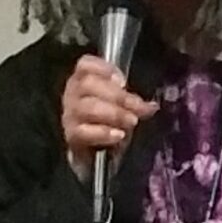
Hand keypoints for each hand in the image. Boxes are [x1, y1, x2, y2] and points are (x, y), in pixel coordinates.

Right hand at [62, 55, 156, 175]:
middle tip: (137, 107)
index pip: (85, 65)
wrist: (93, 157)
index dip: (103, 68)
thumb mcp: (122, 109)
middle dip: (118, 95)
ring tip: (131, 121)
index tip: (122, 80)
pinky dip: (103, 132)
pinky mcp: (71, 137)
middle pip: (88, 84)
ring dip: (114, 113)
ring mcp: (70, 115)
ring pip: (87, 106)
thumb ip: (133, 102)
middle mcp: (72, 95)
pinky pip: (83, 131)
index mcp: (84, 81)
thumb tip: (152, 106)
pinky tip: (118, 135)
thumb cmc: (108, 125)